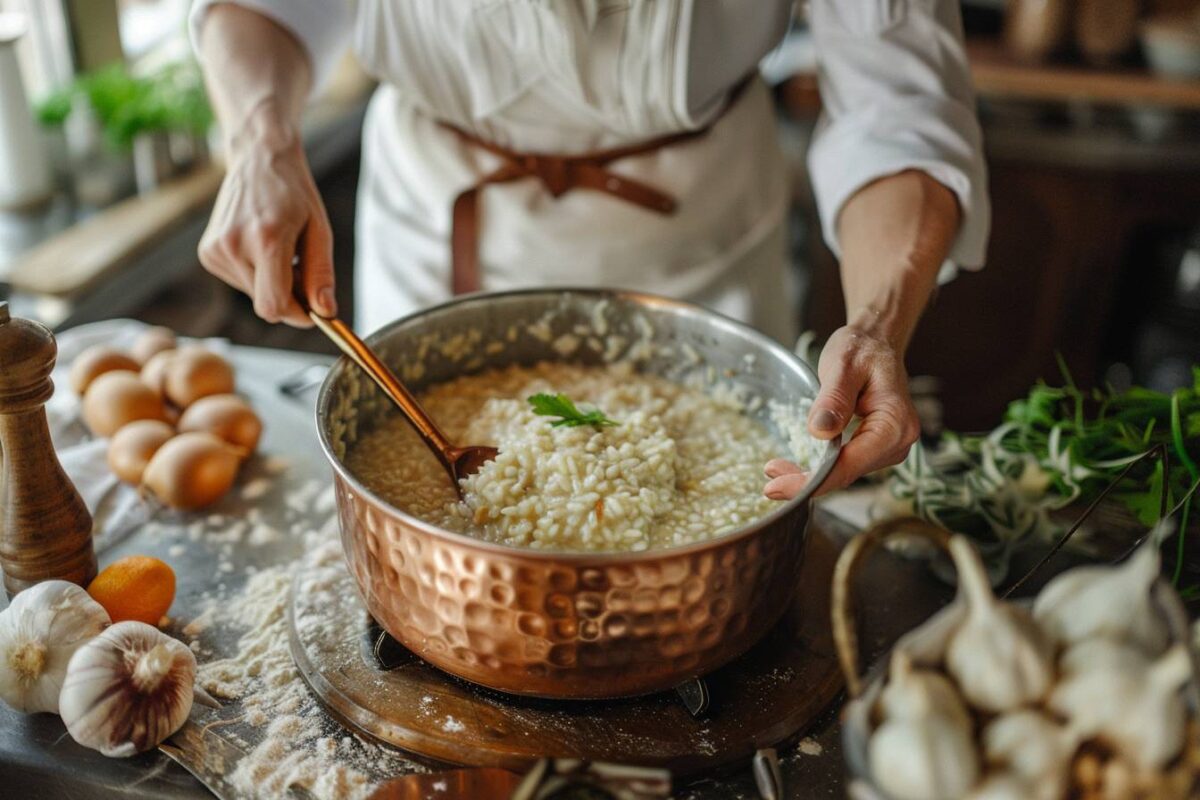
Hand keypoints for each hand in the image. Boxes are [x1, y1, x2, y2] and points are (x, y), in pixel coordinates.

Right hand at [199, 116, 334, 326]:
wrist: (258, 159)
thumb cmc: (294, 194)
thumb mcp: (319, 232)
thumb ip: (321, 275)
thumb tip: (325, 313)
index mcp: (265, 240)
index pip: (274, 305)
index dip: (297, 314)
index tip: (313, 309)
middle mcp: (234, 246)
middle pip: (265, 304)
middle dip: (288, 296)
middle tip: (300, 266)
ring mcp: (215, 249)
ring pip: (253, 295)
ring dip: (271, 283)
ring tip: (279, 249)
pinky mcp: (207, 252)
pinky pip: (239, 282)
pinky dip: (255, 274)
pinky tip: (259, 246)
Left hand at [763, 325, 919, 498]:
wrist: (875, 343)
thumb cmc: (861, 350)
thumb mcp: (843, 366)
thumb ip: (833, 399)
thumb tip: (820, 432)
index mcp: (895, 424)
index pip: (849, 465)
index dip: (811, 481)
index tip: (776, 487)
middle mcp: (898, 443)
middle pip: (845, 474)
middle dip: (806, 480)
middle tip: (768, 474)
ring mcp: (889, 449)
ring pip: (844, 473)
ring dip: (810, 476)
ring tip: (776, 468)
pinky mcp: (875, 449)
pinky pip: (845, 464)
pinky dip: (820, 467)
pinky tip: (795, 466)